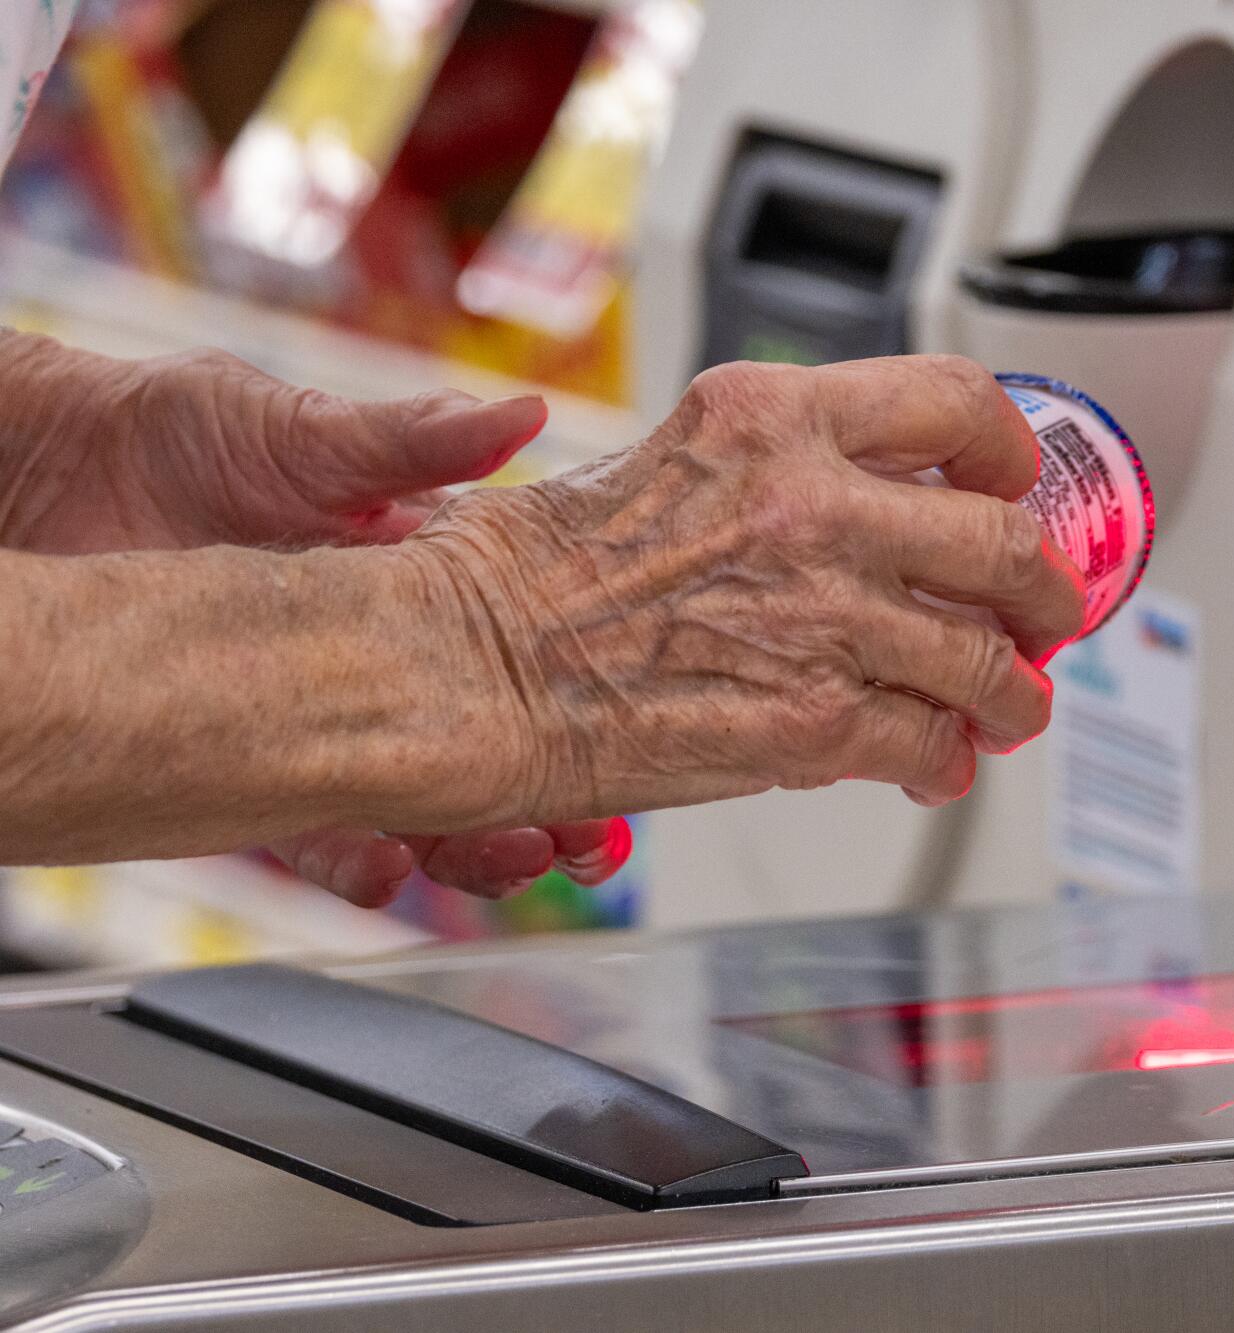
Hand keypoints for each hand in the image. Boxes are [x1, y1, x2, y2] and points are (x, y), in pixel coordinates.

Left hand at [0, 332, 631, 904]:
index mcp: (420, 575)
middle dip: (548, 795)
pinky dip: (356, 857)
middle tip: (588, 833)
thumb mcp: (301, 428)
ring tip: (512, 854)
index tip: (631, 732)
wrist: (40, 473)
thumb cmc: (169, 432)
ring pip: (418, 798)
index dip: (581, 696)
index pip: (527, 647)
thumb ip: (412, 440)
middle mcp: (380, 656)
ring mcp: (315, 712)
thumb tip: (523, 414)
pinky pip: (313, 827)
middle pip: (487, 742)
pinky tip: (388, 867)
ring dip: (473, 839)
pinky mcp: (241, 756)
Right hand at [399, 355, 1086, 825]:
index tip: (1014, 482)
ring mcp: (824, 614)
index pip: (955, 402)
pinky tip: (933, 763)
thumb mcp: (669, 466)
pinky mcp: (813, 721)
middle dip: (1045, 592)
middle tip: (1047, 614)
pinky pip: (929, 741)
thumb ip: (782, 480)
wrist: (456, 669)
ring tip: (1010, 709)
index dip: (1011, 452)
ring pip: (986, 658)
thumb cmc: (526, 578)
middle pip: (1004, 540)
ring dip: (1011, 695)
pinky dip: (944, 759)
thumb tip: (868, 526)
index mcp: (775, 419)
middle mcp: (814, 503)